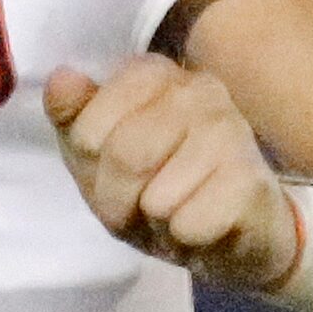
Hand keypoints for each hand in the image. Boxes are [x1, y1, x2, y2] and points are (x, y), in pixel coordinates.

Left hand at [42, 54, 298, 292]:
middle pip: (124, 156)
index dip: (89, 166)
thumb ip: (73, 116)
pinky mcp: (250, 179)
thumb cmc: (157, 187)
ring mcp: (231, 129)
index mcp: (152, 73)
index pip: (88, 127)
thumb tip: (62, 78)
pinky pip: (187, 224)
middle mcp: (197, 89)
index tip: (107, 174)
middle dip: (118, 201)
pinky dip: (184, 238)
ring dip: (154, 222)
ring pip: (156, 197)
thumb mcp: (98, 156)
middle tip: (136, 209)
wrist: (232, 233)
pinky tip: (203, 226)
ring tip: (174, 214)